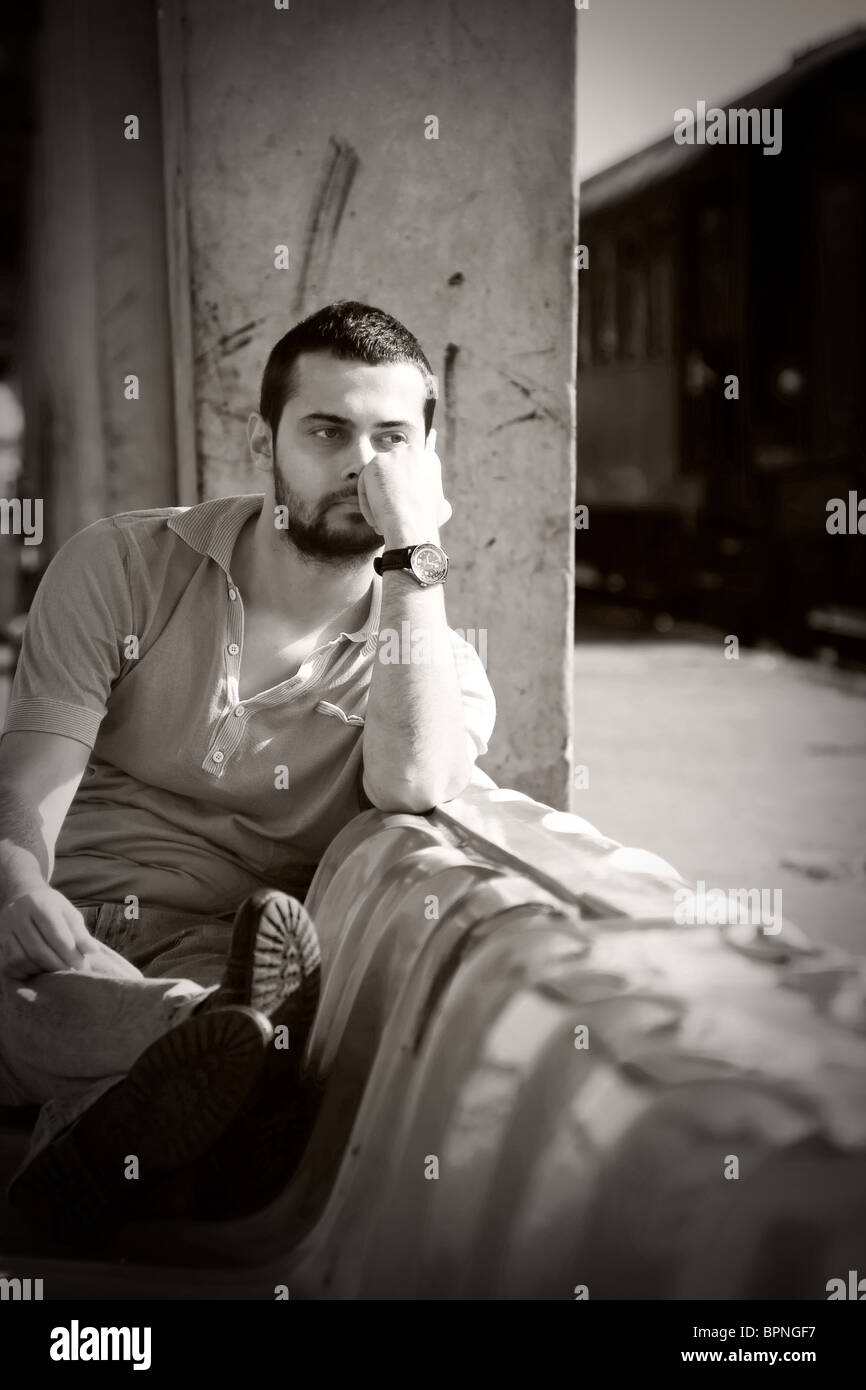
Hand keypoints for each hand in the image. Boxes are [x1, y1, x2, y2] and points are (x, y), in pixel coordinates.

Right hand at [0, 886, 106, 978]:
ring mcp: (5, 928)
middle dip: (57, 966)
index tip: (82, 967)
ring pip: (21, 959)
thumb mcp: (69, 914)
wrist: (22, 896)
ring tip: (56, 974)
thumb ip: (80, 933)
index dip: (70, 954)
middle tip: (71, 975)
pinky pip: (9, 964)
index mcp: (41, 904)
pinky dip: (25, 972)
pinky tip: (38, 971)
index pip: (57, 935)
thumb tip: (92, 951)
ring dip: (41, 971)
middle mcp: (19, 914)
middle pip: (38, 950)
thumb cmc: (52, 908)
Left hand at [357, 428, 451, 545]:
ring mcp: (394, 454)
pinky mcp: (376, 462)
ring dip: (377, 500)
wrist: (411, 524)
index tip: (401, 506)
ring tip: (381, 523)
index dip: (402, 489)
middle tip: (387, 513)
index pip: (408, 469)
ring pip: (377, 479)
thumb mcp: (441, 509)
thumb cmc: (426, 523)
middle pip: (391, 471)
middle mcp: (413, 451)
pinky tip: (375, 520)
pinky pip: (365, 483)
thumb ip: (435, 498)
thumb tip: (438, 502)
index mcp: (430, 460)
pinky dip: (367, 502)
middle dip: (387, 490)